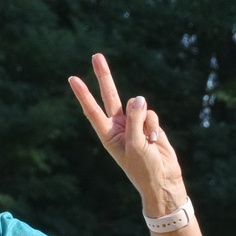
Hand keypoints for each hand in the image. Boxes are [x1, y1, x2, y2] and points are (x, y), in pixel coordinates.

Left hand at [69, 53, 187, 215]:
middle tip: (96, 56)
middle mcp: (117, 126)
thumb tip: (138, 97)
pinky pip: (151, 114)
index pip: (92, 109)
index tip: (72, 78)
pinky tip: (156, 141)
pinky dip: (155, 125)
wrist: (162, 180)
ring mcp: (133, 124)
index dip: (83, 94)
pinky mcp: (149, 125)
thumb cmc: (143, 167)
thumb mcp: (135, 144)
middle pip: (110, 95)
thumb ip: (134, 119)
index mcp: (106, 133)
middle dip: (104, 76)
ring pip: (139, 107)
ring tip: (147, 141)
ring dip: (146, 121)